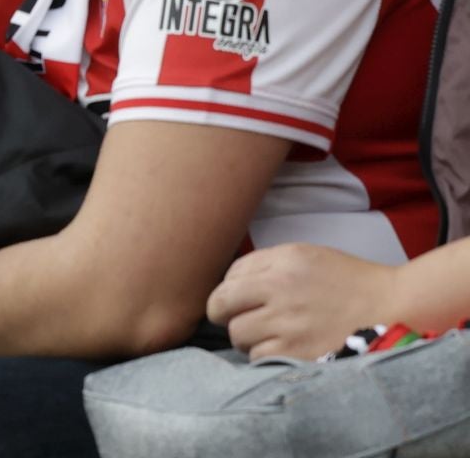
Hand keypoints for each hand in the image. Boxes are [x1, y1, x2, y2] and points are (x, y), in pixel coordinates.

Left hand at [206, 243, 400, 359]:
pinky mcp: (298, 352)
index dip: (230, 289)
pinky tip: (281, 350)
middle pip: (220, 304)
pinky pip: (258, 357)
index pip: (230, 275)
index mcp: (282, 261)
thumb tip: (232, 281)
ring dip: (245, 338)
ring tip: (265, 336)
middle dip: (223, 313)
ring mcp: (288, 322)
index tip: (238, 299)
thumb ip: (269, 264)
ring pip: (237, 334)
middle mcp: (279, 288)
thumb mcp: (308, 256)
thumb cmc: (350, 282)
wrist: (394, 307)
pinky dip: (264, 356)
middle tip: (235, 319)